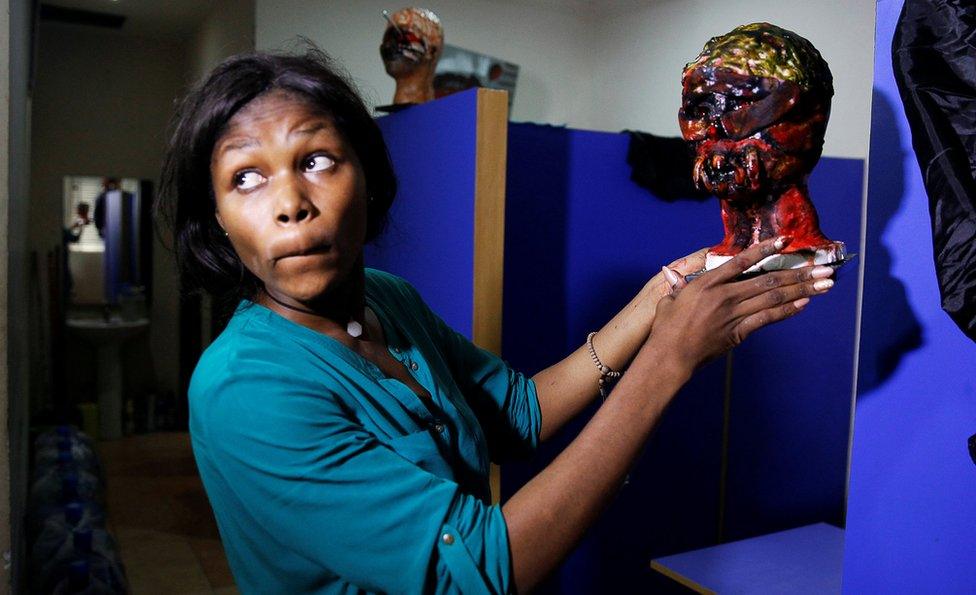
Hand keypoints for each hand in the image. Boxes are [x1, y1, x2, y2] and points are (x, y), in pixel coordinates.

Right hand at [646, 237, 834, 372]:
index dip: (764, 249)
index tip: (784, 241)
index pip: (742, 261)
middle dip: (800, 274)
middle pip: (769, 280)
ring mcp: (734, 314)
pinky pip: (767, 318)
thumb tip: (673, 275)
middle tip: (824, 269)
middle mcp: (725, 295)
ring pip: (774, 297)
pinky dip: (786, 311)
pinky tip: (803, 304)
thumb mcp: (670, 300)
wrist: (670, 355)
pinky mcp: (739, 332)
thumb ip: (678, 285)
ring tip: (824, 285)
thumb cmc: (666, 328)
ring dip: (802, 291)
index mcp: (708, 283)